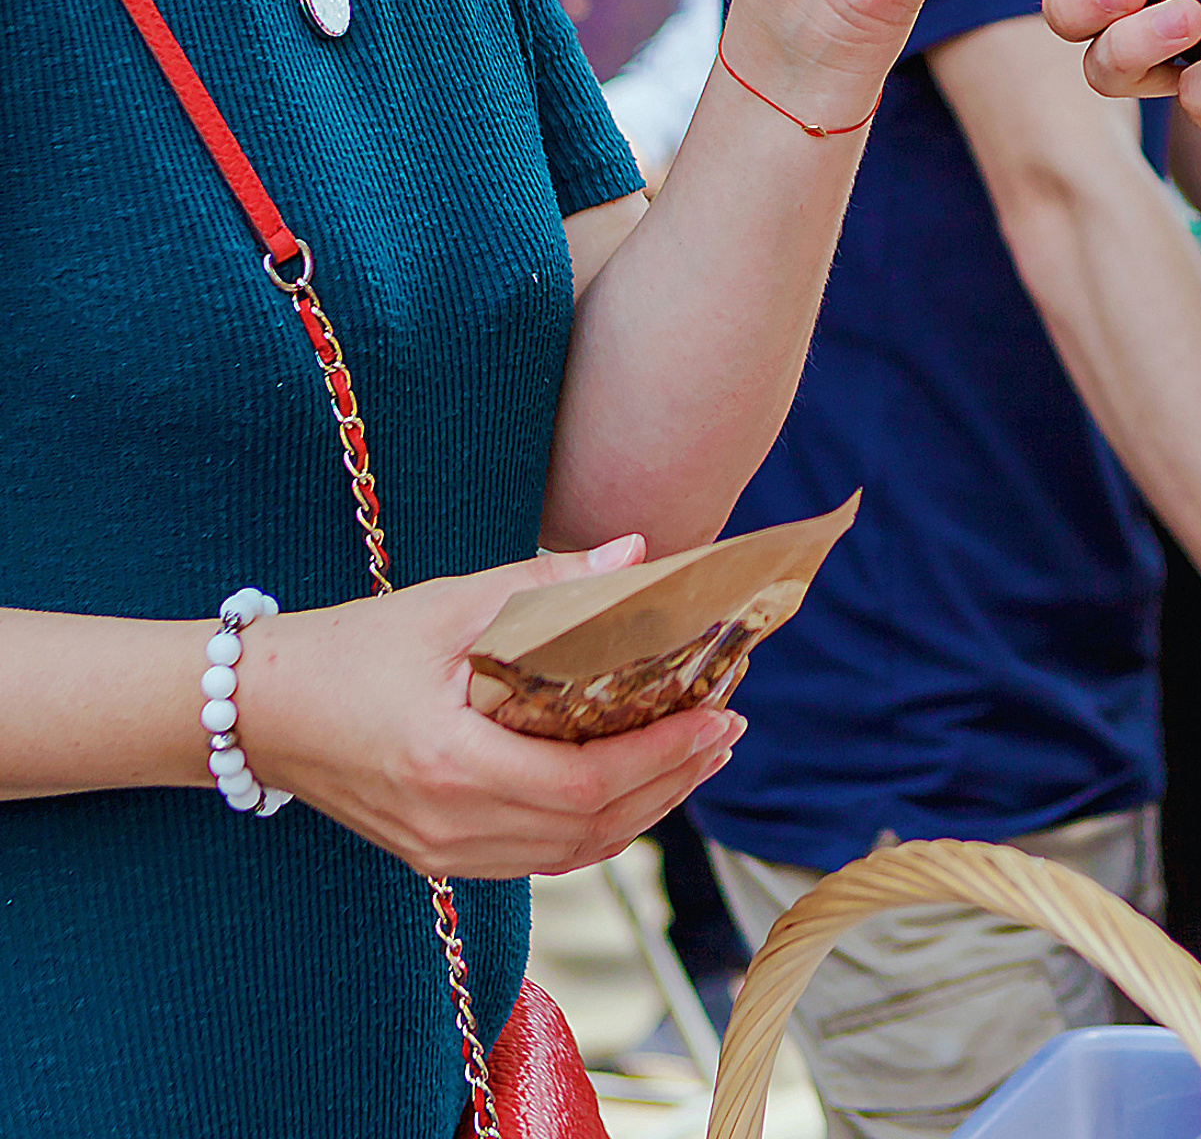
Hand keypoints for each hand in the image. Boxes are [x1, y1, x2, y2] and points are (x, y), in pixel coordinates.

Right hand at [243, 538, 746, 878]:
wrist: (261, 710)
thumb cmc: (351, 649)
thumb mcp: (449, 603)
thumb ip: (548, 581)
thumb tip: (637, 552)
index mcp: (451, 766)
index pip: (585, 782)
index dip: (661, 754)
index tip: (718, 715)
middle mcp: (449, 826)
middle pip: (589, 826)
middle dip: (672, 778)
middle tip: (728, 729)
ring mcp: (441, 852)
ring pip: (569, 851)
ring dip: (644, 808)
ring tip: (699, 756)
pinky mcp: (437, 855)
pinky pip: (537, 858)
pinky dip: (596, 828)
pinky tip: (632, 791)